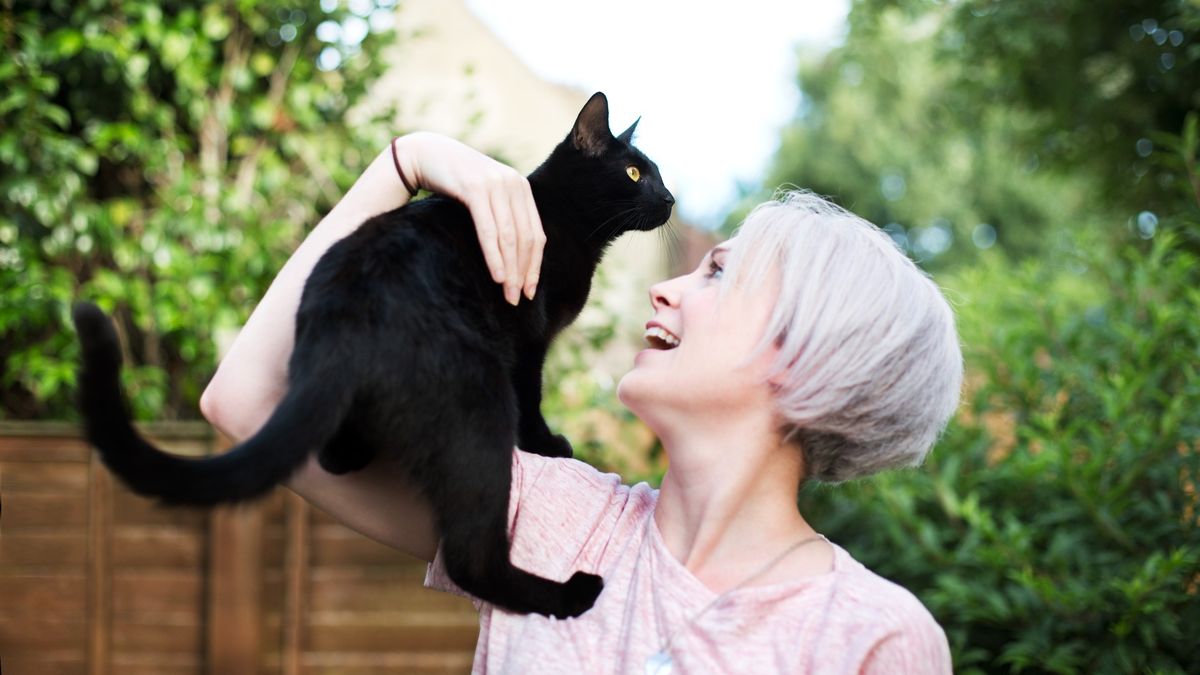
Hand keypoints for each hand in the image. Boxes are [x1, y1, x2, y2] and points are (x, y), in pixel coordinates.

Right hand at [392, 132, 544, 304]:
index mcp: (521, 189)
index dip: (535, 266)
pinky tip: (497, 275)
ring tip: (508, 294)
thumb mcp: (485, 198)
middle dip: (523, 272)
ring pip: (510, 236)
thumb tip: (516, 257)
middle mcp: (514, 184)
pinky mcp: (475, 188)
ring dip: (510, 269)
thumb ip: (502, 217)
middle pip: (526, 239)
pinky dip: (494, 255)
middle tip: (517, 300)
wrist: (425, 154)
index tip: (529, 291)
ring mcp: (496, 185)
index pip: (536, 235)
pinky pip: (489, 229)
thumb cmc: (454, 183)